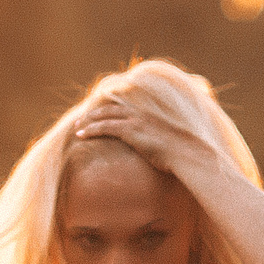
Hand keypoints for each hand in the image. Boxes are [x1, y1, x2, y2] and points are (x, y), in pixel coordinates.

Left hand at [73, 92, 207, 172]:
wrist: (186, 153)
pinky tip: (80, 135)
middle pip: (111, 108)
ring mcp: (135, 121)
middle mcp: (141, 114)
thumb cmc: (182, 154)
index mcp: (149, 116)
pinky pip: (105, 127)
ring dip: (88, 120)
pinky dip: (91, 129)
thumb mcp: (170, 146)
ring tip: (77, 127)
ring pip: (105, 116)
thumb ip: (162, 144)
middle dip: (95, 113)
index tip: (99, 115)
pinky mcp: (130, 130)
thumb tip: (162, 154)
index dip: (109, 111)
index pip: (124, 109)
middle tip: (82, 119)